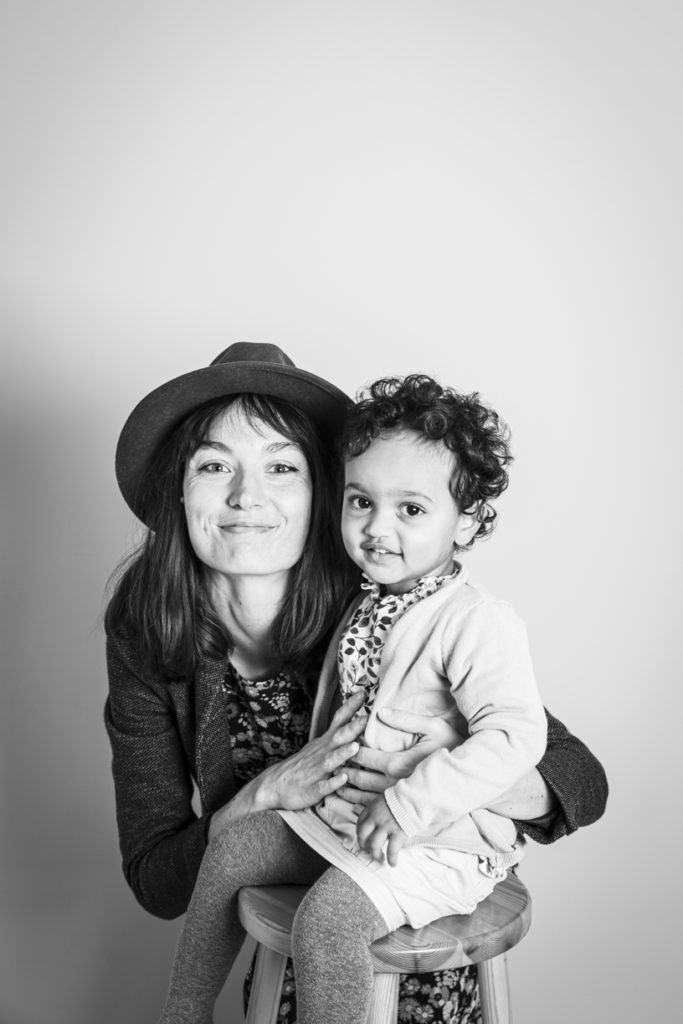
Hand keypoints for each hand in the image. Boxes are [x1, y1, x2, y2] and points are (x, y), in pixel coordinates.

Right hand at [257, 690, 367, 811]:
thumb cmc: (305, 764)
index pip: (339, 720)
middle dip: (352, 728)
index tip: (364, 692)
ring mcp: (317, 770)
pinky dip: (333, 782)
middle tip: (365, 718)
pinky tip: (343, 779)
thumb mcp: (321, 745)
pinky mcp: (313, 789)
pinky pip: (324, 786)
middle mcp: (322, 753)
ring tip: (355, 747)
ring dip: (342, 753)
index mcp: (325, 742)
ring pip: (331, 760)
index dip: (350, 706)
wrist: (276, 785)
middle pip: (338, 737)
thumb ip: (340, 733)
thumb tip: (360, 719)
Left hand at [335, 708, 459, 807]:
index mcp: (398, 762)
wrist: (470, 779)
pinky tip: (354, 803)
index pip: (364, 755)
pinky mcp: (403, 810)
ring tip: (337, 784)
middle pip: (359, 777)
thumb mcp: (432, 728)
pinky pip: (377, 811)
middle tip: (334, 762)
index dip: (351, 748)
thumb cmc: (453, 748)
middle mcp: (394, 783)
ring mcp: (398, 799)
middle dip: (344, 769)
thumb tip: (381, 712)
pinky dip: (361, 806)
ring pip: (363, 797)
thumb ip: (405, 719)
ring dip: (348, 790)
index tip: (345, 742)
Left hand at [356, 795, 406, 866]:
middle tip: (368, 851)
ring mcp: (386, 826)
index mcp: (372, 808)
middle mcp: (376, 818)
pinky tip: (393, 864)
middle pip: (362, 835)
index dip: (360, 834)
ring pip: (374, 845)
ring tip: (380, 859)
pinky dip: (391, 859)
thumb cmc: (403, 797)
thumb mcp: (386, 800)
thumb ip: (380, 810)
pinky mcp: (397, 833)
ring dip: (376, 854)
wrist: (414, 796)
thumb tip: (379, 820)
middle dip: (364, 845)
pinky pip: (391, 850)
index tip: (363, 839)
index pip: (360, 823)